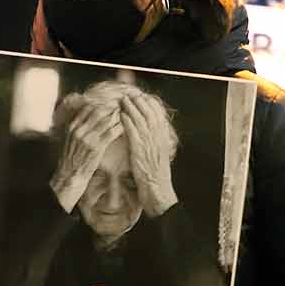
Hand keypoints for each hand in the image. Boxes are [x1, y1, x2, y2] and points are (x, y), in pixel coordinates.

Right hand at [50, 106, 122, 213]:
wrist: (69, 176)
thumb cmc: (72, 158)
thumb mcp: (70, 139)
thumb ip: (77, 127)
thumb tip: (86, 116)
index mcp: (72, 126)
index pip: (88, 107)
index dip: (101, 102)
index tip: (111, 100)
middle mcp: (79, 130)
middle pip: (98, 111)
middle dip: (111, 106)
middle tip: (122, 103)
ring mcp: (87, 138)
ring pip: (106, 120)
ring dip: (117, 115)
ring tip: (126, 112)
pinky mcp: (96, 148)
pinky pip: (111, 133)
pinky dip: (119, 127)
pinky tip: (125, 126)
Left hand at [120, 97, 176, 215]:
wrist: (158, 191)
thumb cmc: (155, 177)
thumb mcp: (158, 155)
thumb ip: (154, 142)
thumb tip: (148, 132)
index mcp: (163, 138)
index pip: (158, 114)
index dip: (149, 103)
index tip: (141, 96)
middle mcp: (158, 138)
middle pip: (149, 113)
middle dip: (139, 102)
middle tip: (129, 94)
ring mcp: (149, 143)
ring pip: (141, 119)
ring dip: (131, 108)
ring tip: (123, 100)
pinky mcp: (140, 150)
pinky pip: (133, 132)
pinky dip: (127, 121)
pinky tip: (121, 115)